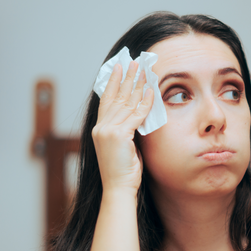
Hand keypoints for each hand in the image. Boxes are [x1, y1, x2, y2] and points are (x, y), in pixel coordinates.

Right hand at [92, 61, 155, 194]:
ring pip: (126, 102)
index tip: (118, 68)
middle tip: (133, 62)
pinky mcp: (118, 136)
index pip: (106, 100)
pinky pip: (135, 115)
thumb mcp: (124, 146)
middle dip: (126, 78)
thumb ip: (127, 130)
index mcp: (100, 129)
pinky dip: (145, 103)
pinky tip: (151, 91)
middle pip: (116, 96)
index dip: (112, 82)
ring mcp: (108, 131)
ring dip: (136, 85)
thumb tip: (139, 115)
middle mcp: (101, 127)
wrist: (118, 188)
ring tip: (144, 70)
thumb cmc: (123, 172)